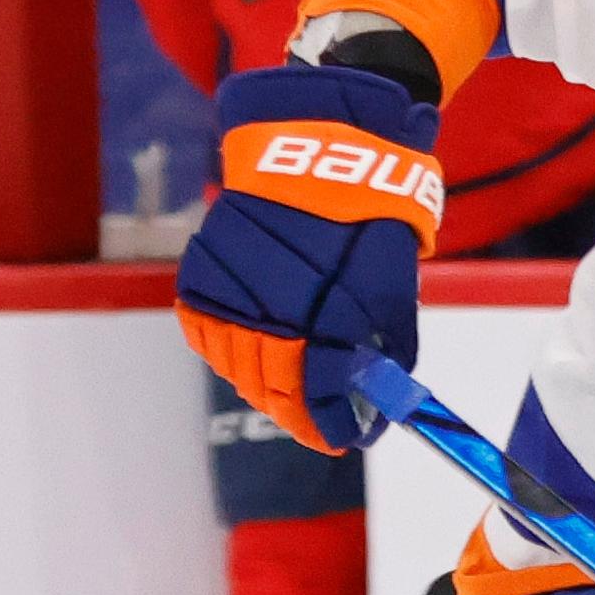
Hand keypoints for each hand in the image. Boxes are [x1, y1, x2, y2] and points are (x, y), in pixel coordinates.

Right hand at [174, 63, 441, 453]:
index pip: (313, 398)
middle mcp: (262, 316)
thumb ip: (385, 346)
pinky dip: (228, 351)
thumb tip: (381, 390)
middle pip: (270, 388)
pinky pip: (206, 331)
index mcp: (315, 324)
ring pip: (234, 365)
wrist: (316, 156)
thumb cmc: (366, 225)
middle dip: (299, 411)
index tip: (345, 437)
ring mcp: (225, 296)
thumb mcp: (394, 291)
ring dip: (262, 385)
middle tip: (321, 420)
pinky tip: (252, 356)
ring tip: (289, 393)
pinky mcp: (200, 276)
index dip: (330, 425)